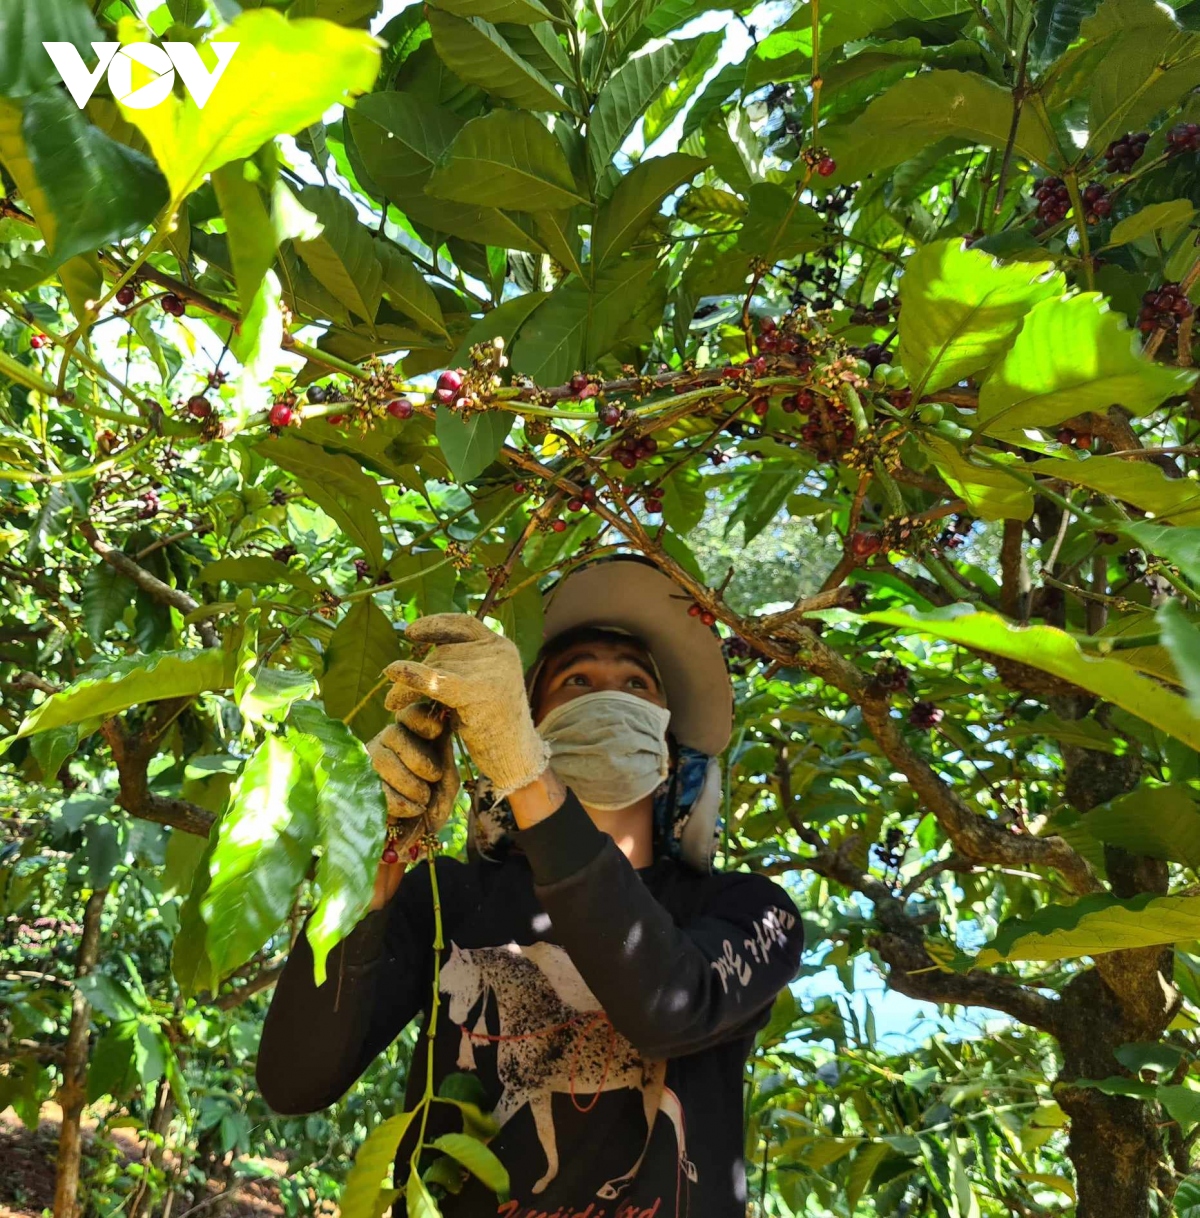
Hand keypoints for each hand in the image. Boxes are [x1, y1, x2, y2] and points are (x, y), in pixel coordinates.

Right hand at [366, 702, 459, 908]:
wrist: (411, 842)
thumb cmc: (431, 807)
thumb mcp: (446, 785)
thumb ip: (445, 760)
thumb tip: (443, 731)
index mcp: (412, 738)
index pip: (409, 714)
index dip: (421, 719)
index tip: (437, 732)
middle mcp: (386, 745)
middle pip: (393, 733)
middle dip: (417, 758)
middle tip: (432, 779)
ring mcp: (367, 764)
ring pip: (381, 758)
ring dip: (407, 782)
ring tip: (422, 800)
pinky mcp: (356, 787)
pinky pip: (373, 786)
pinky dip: (396, 800)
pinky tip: (409, 811)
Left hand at [384, 614, 549, 798]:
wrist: (516, 759)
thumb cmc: (495, 729)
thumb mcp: (481, 688)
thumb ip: (461, 667)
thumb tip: (427, 651)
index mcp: (502, 647)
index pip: (464, 624)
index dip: (435, 624)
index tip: (410, 632)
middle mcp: (499, 653)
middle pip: (444, 651)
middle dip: (416, 670)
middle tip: (393, 696)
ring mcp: (491, 670)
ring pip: (435, 666)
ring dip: (407, 685)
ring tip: (392, 703)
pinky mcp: (478, 692)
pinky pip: (436, 679)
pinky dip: (411, 675)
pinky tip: (393, 672)